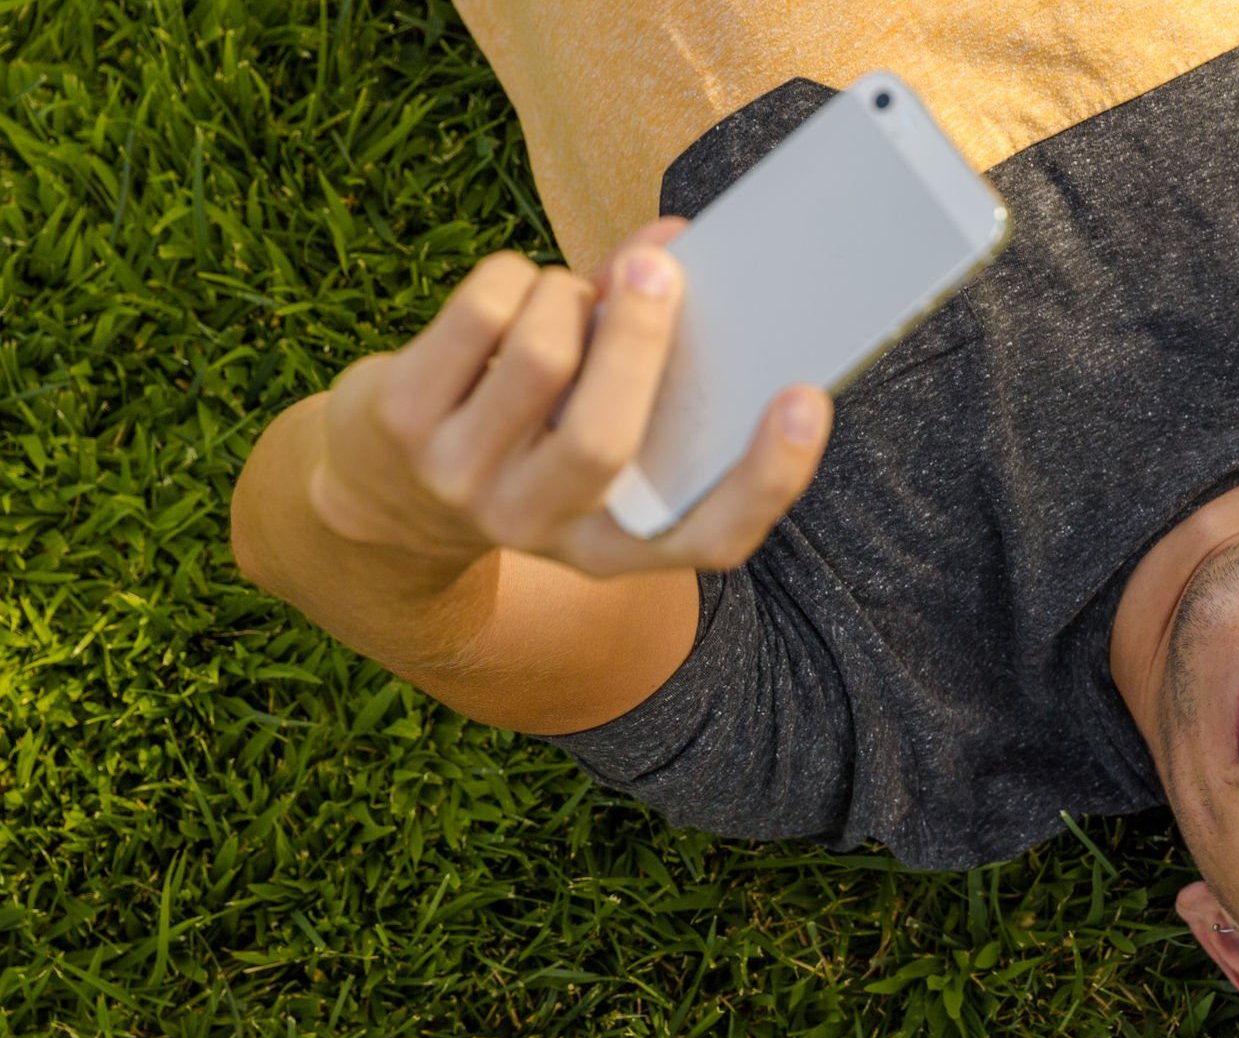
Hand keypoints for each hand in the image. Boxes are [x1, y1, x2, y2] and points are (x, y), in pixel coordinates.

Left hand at [308, 218, 834, 575]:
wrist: (384, 491)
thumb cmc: (529, 433)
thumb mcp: (594, 423)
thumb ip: (647, 350)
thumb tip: (672, 244)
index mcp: (619, 543)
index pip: (711, 539)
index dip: (769, 477)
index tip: (806, 399)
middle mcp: (541, 528)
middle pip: (601, 439)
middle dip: (637, 337)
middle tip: (658, 269)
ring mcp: (461, 482)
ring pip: (537, 358)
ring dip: (567, 293)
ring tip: (570, 291)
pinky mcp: (400, 424)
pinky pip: (478, 319)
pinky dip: (512, 277)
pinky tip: (519, 286)